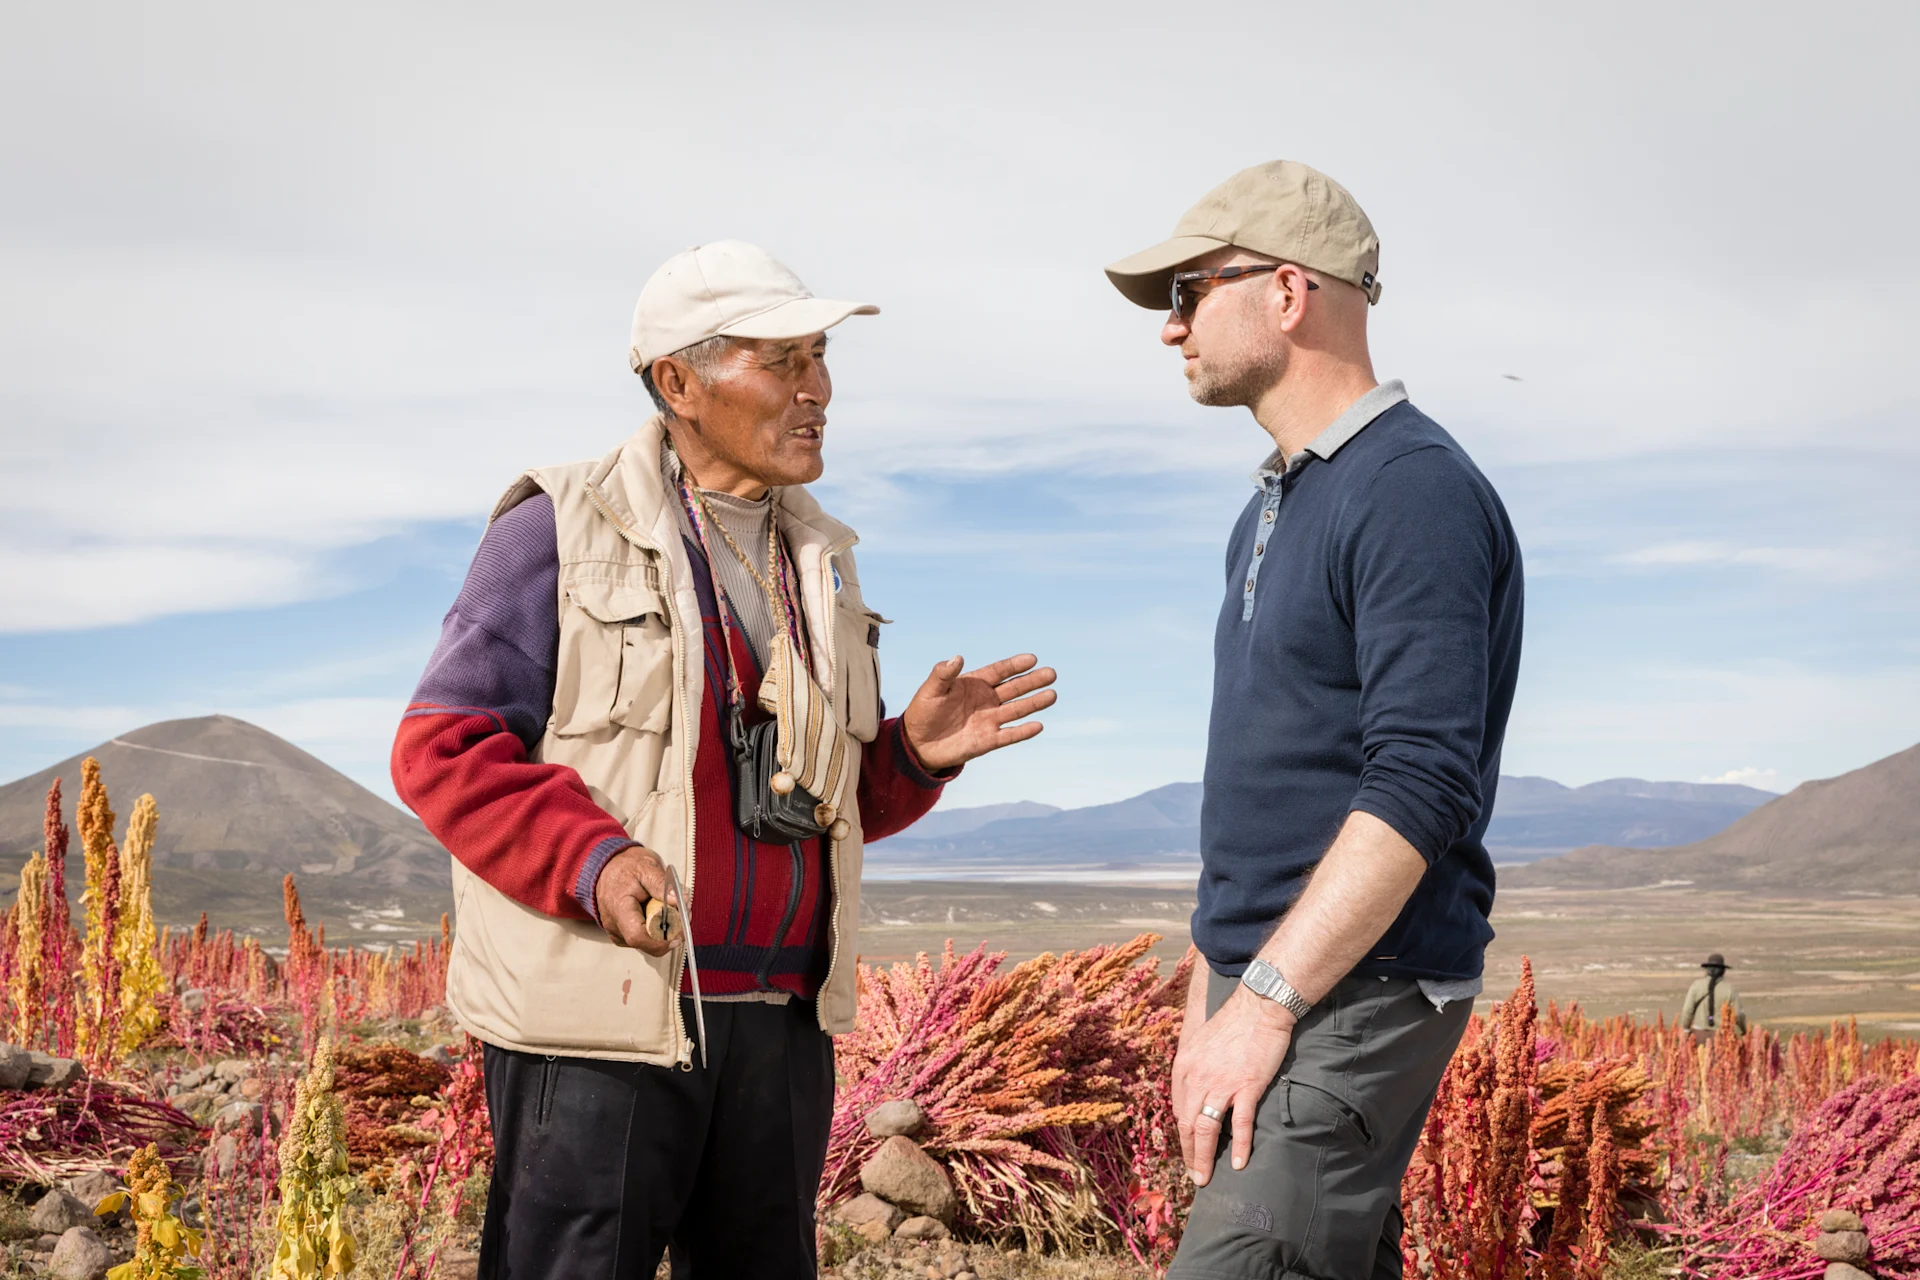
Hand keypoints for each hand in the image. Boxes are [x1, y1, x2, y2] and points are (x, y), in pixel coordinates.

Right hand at [593, 845, 679, 956]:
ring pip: (648, 943)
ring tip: (671, 908)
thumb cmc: (625, 867)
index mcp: (618, 909)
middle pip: (647, 943)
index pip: (637, 936)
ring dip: (665, 931)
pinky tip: (659, 913)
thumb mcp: (646, 867)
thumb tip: (680, 901)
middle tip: (684, 912)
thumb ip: (662, 885)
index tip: (680, 931)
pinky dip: (657, 930)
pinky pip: (644, 940)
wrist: (606, 868)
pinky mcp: (621, 935)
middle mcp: (615, 926)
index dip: (661, 940)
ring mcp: (617, 933)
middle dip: (670, 933)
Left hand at [899, 653, 1056, 771]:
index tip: (1032, 659)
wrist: (917, 744)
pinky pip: (1009, 735)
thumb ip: (943, 674)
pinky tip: (1038, 726)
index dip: (1015, 665)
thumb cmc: (923, 712)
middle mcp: (986, 701)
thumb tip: (957, 658)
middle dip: (1032, 681)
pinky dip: (1022, 732)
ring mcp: (988, 721)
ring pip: (1016, 710)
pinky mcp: (987, 741)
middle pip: (1013, 689)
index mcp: (974, 684)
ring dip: (1034, 703)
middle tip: (1051, 673)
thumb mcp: (930, 690)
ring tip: (1052, 695)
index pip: (999, 672)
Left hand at [1172, 987, 1294, 1185]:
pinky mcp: (1246, 1086)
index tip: (1189, 1149)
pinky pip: (1240, 1123)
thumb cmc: (1232, 1023)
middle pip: (1187, 1125)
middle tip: (1195, 1175)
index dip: (1183, 1135)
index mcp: (1183, 1067)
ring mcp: (1221, 1083)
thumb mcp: (1200, 1043)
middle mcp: (1196, 1078)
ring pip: (1207, 1129)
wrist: (1259, 1006)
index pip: (1179, 1110)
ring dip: (1205, 1158)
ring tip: (1206, 1177)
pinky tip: (1240, 1164)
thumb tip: (1196, 1092)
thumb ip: (1195, 1068)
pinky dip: (1240, 1146)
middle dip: (1189, 1154)